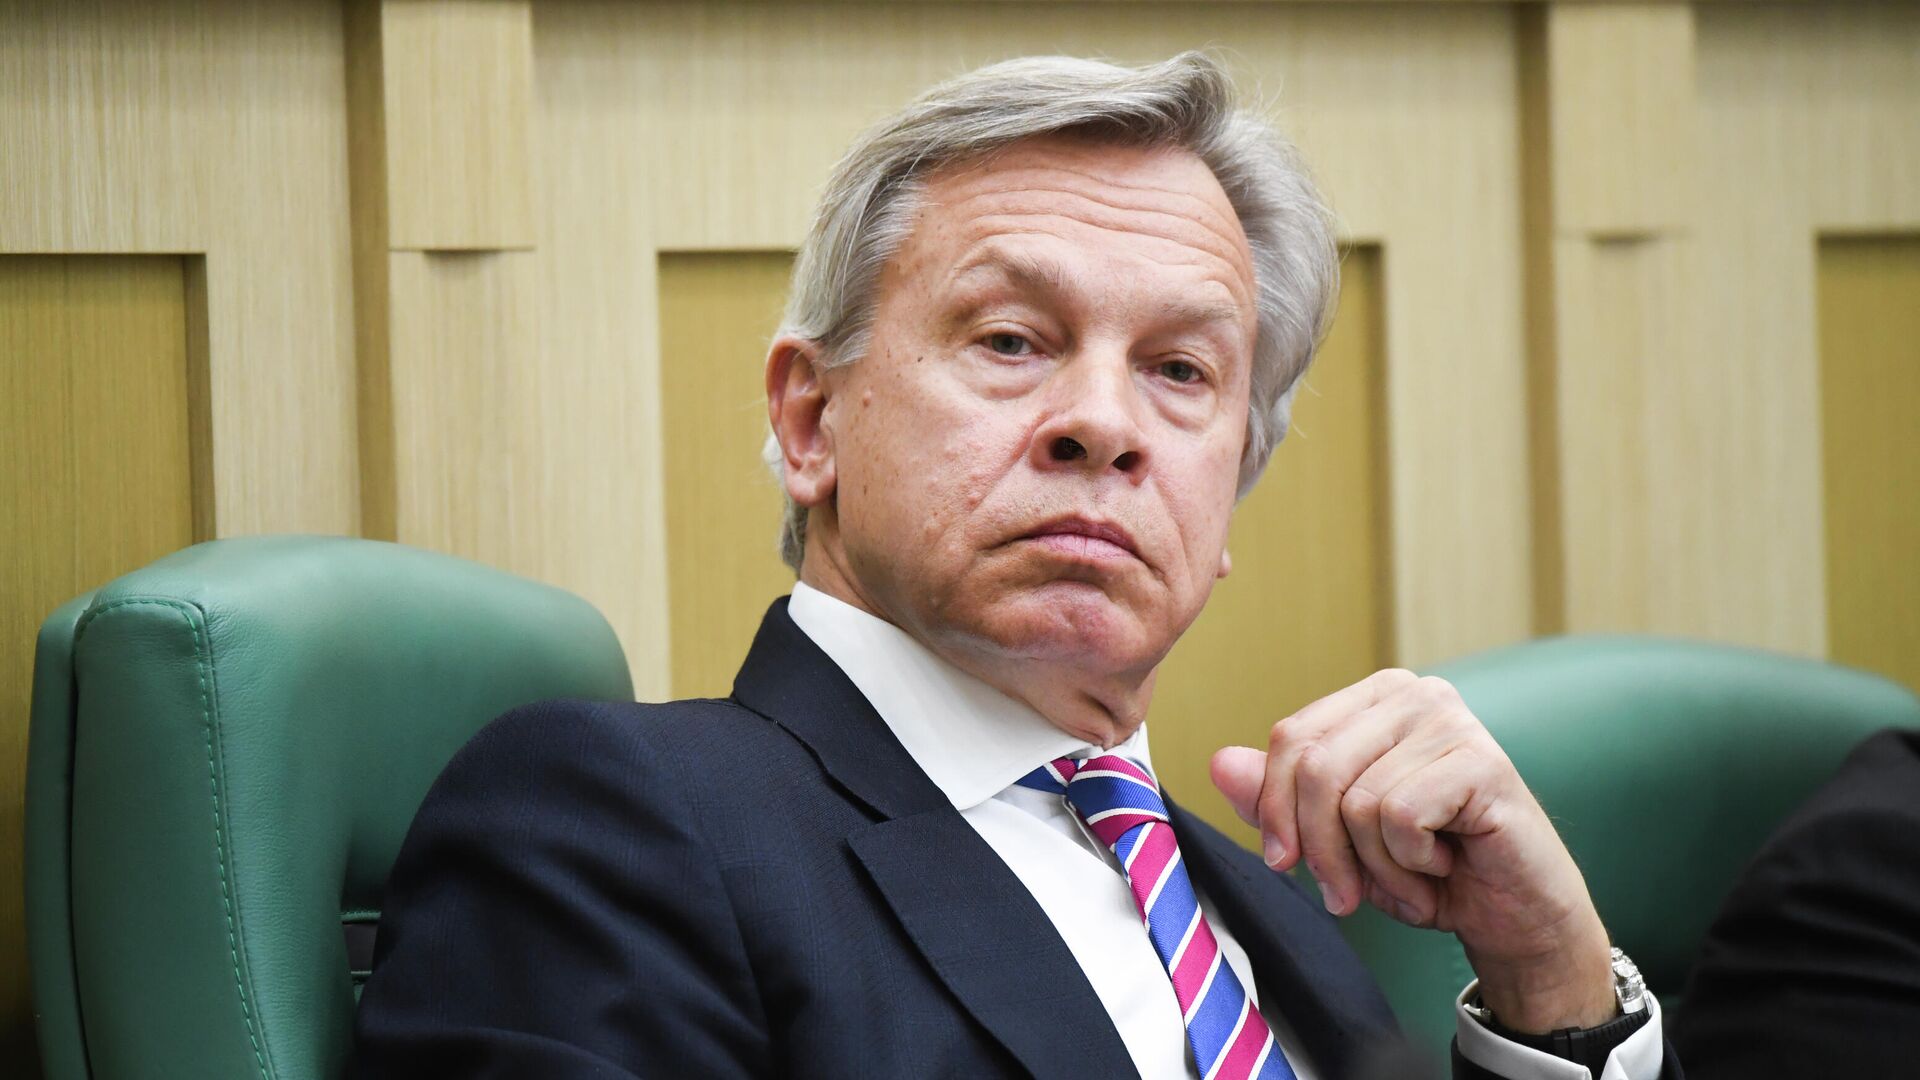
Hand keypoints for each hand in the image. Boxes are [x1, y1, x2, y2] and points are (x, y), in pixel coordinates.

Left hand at [1209, 668, 1616, 1033]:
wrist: (1513, 917)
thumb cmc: (1427, 869)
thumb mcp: (1336, 838)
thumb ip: (1279, 799)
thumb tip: (1220, 763)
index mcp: (1375, 699)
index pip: (1291, 738)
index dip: (1274, 808)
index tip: (1283, 863)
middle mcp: (1415, 694)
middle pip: (1315, 767)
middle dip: (1320, 848)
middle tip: (1344, 896)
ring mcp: (1452, 721)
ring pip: (1356, 800)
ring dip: (1375, 866)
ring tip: (1413, 876)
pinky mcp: (1482, 760)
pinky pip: (1399, 817)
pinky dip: (1410, 864)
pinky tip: (1443, 866)